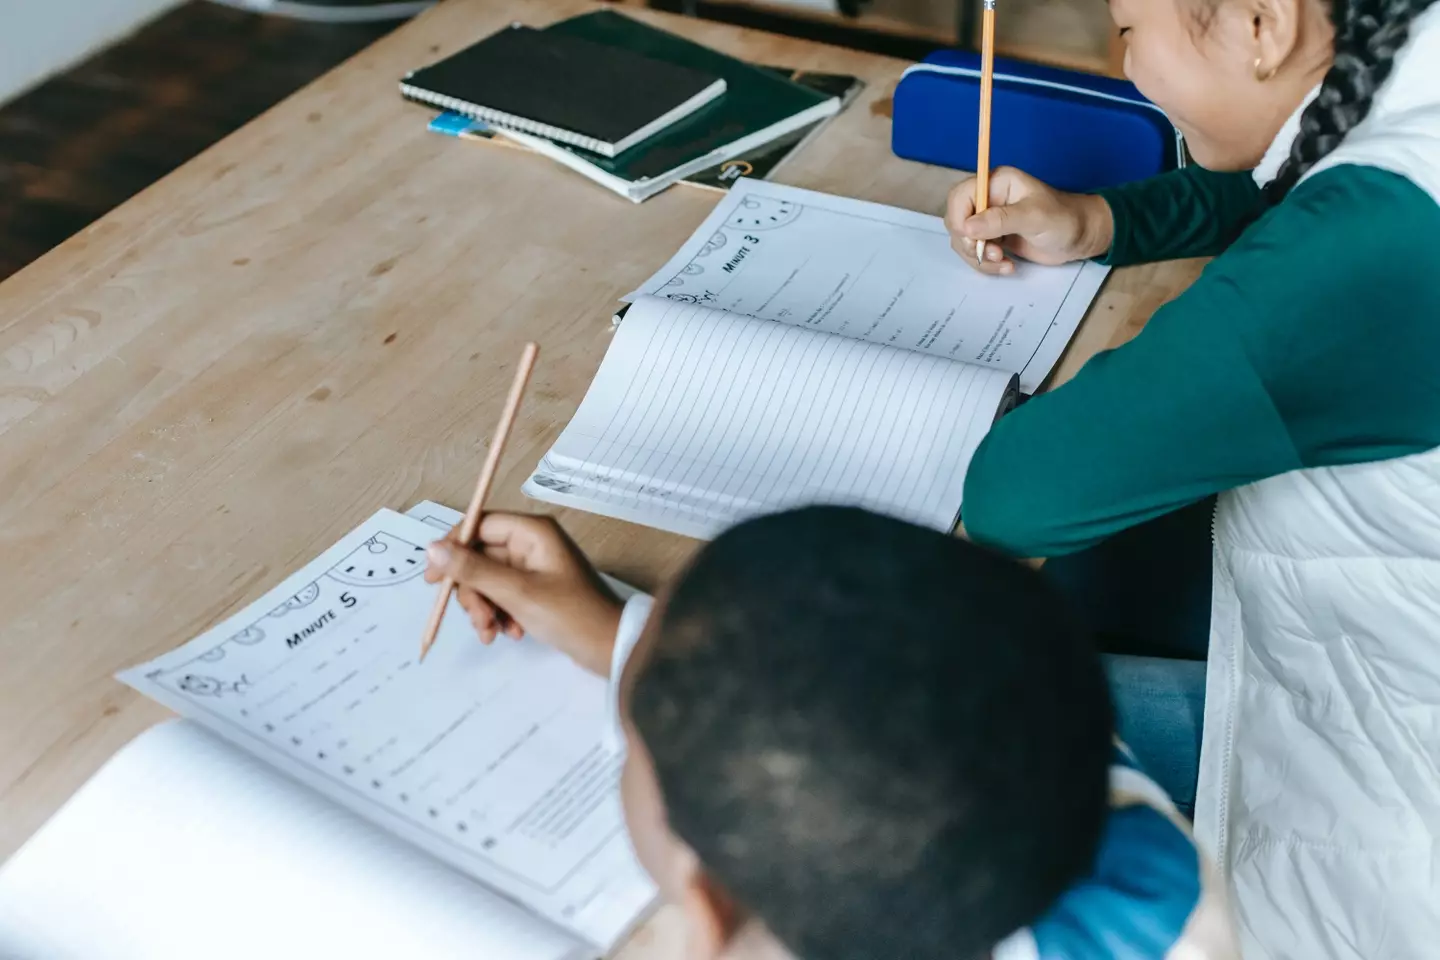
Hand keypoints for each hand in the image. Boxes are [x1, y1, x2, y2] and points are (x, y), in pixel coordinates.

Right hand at [424, 513, 621, 676]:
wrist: (610, 648)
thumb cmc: (570, 615)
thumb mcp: (516, 593)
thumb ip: (472, 570)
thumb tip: (432, 549)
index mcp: (533, 531)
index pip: (478, 525)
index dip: (452, 548)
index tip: (433, 578)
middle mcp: (532, 543)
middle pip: (480, 557)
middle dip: (473, 592)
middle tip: (479, 620)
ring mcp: (534, 568)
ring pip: (488, 581)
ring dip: (485, 608)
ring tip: (494, 633)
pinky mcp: (536, 590)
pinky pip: (503, 596)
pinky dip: (500, 615)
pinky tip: (510, 633)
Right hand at [944, 167, 1113, 274]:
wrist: (1080, 238)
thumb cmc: (1063, 220)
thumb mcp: (1034, 217)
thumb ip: (1000, 220)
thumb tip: (966, 228)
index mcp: (996, 183)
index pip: (959, 197)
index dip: (959, 220)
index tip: (973, 240)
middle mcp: (988, 199)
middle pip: (956, 221)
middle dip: (969, 243)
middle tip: (994, 254)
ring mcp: (988, 220)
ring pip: (963, 241)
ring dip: (978, 258)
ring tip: (1003, 262)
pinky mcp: (992, 238)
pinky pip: (974, 253)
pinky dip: (986, 264)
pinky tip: (1007, 266)